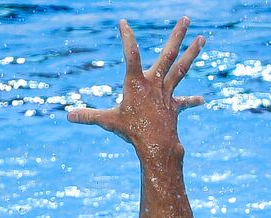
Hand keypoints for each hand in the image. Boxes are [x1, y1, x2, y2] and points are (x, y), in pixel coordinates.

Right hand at [67, 18, 204, 157]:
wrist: (155, 146)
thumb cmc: (131, 132)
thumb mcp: (107, 122)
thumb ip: (88, 116)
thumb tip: (68, 116)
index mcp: (136, 82)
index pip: (131, 53)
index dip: (127, 37)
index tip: (123, 22)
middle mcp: (154, 83)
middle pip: (168, 54)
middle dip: (177, 36)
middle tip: (186, 19)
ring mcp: (167, 93)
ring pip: (181, 69)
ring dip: (192, 53)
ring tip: (202, 38)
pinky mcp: (174, 107)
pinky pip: (184, 102)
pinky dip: (192, 101)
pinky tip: (202, 100)